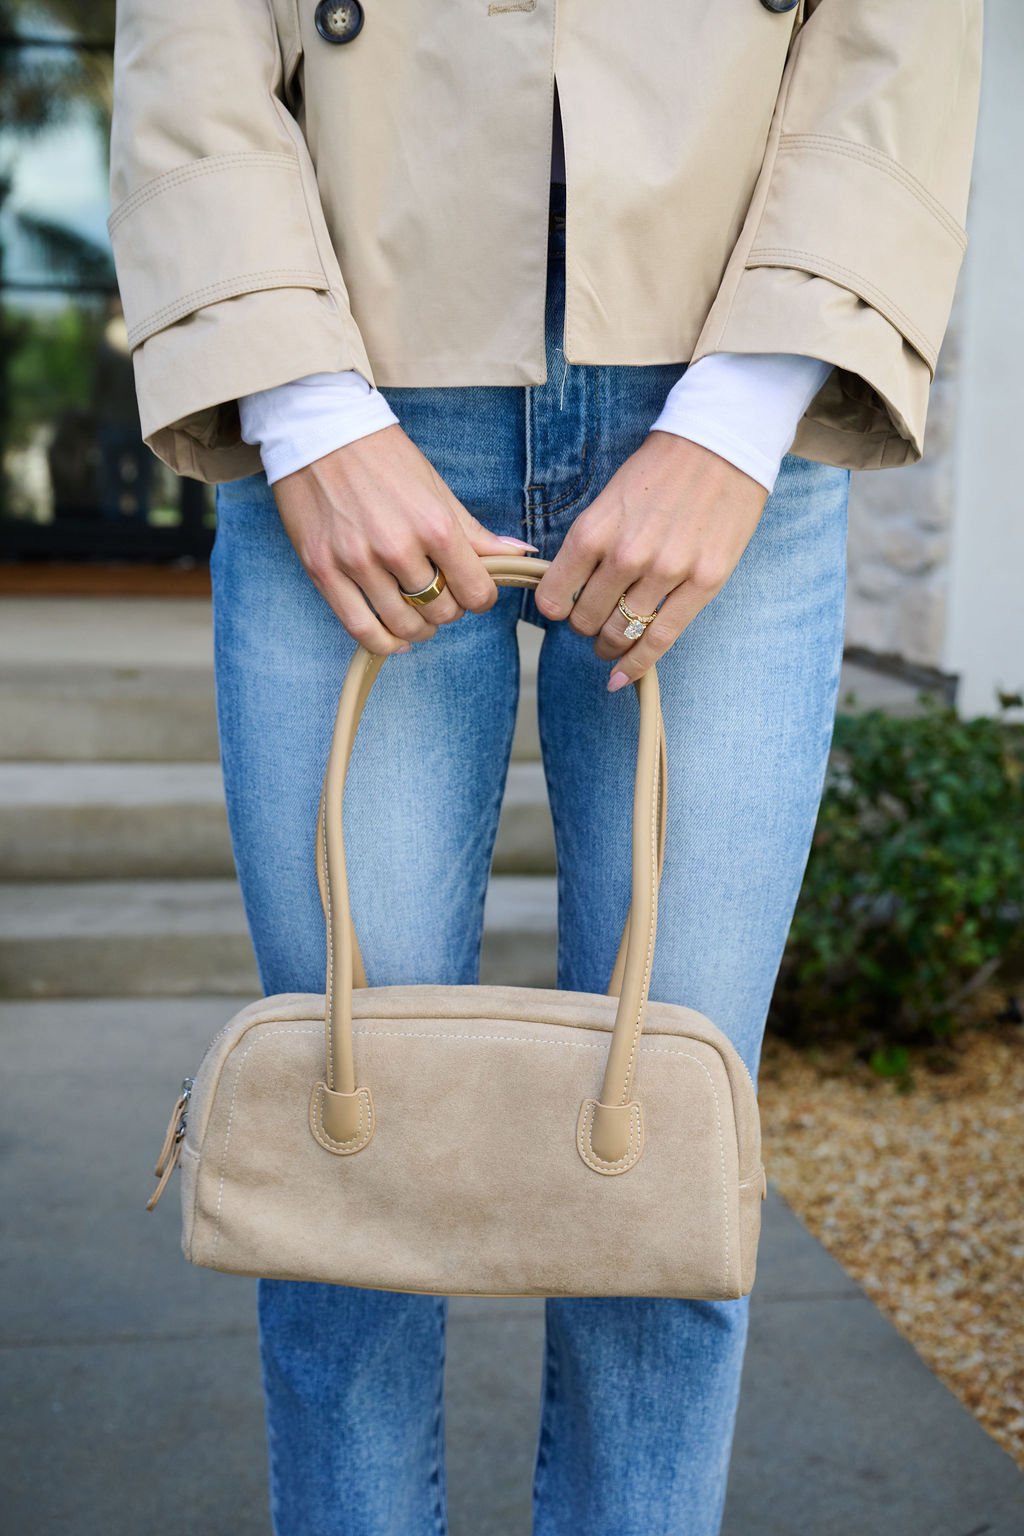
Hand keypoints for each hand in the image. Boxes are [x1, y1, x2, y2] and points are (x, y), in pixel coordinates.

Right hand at [272, 424, 537, 653]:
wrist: (319, 431)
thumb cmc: (383, 457)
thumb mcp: (436, 490)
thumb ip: (475, 533)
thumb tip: (520, 555)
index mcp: (434, 525)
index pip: (476, 592)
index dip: (480, 597)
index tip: (472, 591)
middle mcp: (397, 547)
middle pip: (442, 611)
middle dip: (449, 609)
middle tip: (441, 595)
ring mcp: (357, 562)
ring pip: (404, 625)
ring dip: (420, 627)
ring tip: (418, 615)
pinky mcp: (323, 570)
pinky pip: (361, 629)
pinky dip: (384, 643)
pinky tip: (395, 637)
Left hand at [532, 432, 768, 689]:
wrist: (721, 444)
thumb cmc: (660, 469)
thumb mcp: (609, 498)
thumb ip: (589, 544)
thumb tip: (570, 589)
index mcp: (595, 530)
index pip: (555, 596)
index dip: (555, 608)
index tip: (562, 608)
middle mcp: (626, 555)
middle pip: (586, 620)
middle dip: (583, 627)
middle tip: (592, 623)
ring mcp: (667, 571)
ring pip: (620, 634)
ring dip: (608, 645)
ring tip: (609, 645)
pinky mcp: (704, 583)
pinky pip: (661, 639)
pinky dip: (637, 665)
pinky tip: (622, 678)